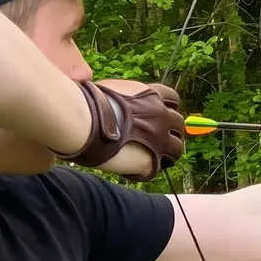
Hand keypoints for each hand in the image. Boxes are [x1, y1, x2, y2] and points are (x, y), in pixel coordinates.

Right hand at [55, 79, 185, 180]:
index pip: (173, 100)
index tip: (160, 114)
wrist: (82, 120)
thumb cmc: (86, 102)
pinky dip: (142, 171)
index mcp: (152, 94)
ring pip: (177, 149)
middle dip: (170, 131)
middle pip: (179, 124)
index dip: (167, 108)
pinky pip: (154, 170)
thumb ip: (121, 97)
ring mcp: (160, 139)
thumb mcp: (111, 89)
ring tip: (149, 158)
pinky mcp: (151, 161)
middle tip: (156, 139)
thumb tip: (103, 93)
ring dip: (166, 153)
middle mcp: (162, 115)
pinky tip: (128, 170)